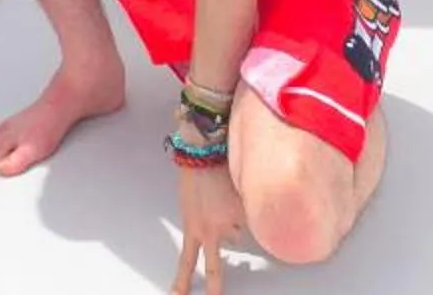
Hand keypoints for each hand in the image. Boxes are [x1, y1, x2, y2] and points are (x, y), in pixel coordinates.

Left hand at [169, 164, 246, 294]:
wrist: (203, 152)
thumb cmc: (193, 173)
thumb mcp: (190, 205)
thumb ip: (201, 223)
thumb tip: (218, 232)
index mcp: (192, 228)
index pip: (186, 263)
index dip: (182, 283)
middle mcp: (209, 231)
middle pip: (215, 269)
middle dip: (215, 289)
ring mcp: (228, 223)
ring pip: (238, 234)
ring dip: (236, 222)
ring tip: (227, 201)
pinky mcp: (243, 210)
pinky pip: (250, 216)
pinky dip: (247, 207)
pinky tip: (238, 194)